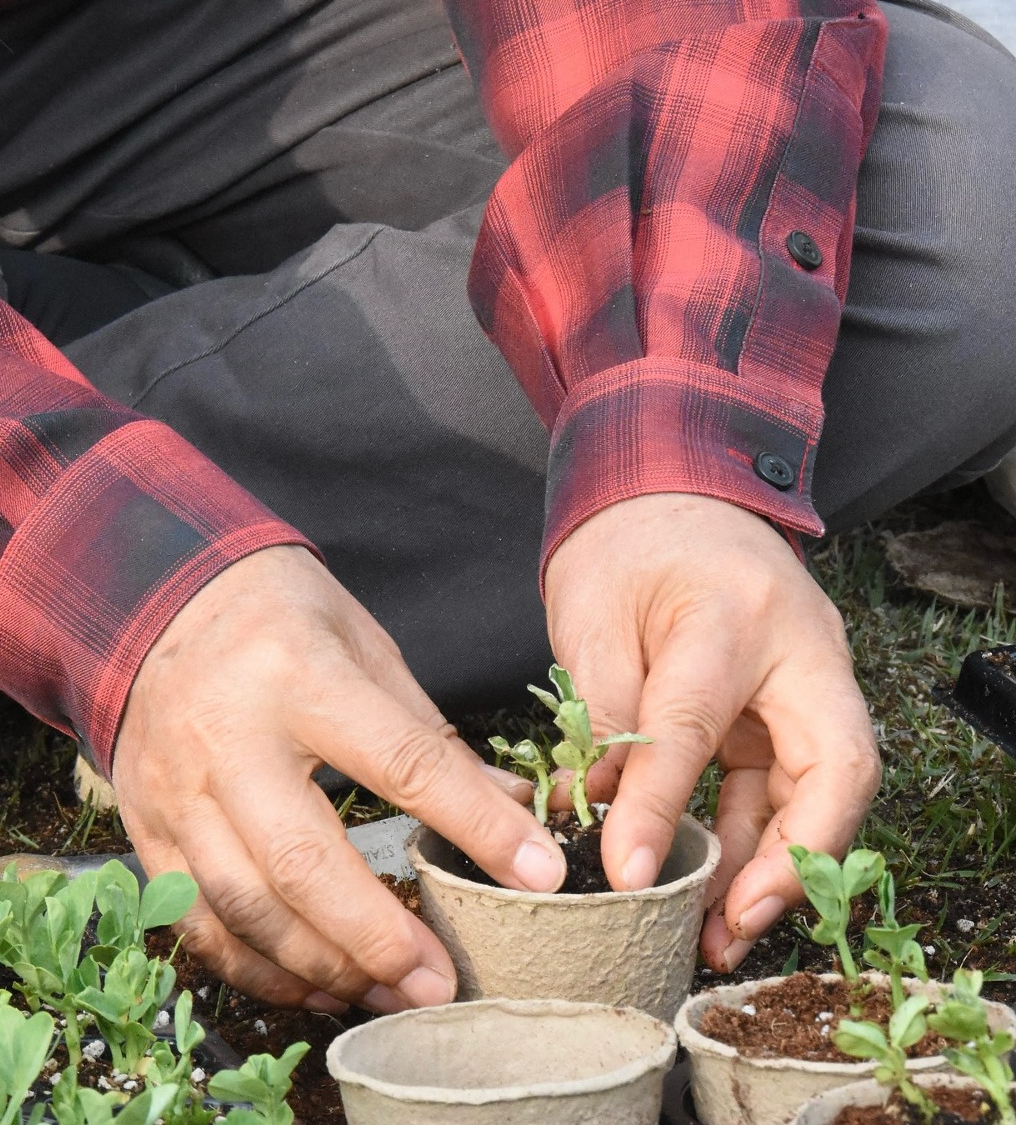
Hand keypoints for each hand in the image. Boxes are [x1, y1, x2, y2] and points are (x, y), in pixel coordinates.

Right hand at [111, 545, 562, 1011]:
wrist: (161, 597)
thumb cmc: (280, 615)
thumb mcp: (364, 644)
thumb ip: (429, 733)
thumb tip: (510, 807)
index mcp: (301, 675)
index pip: (403, 763)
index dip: (476, 824)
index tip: (539, 873)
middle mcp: (228, 736)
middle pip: (303, 861)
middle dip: (377, 936)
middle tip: (439, 983)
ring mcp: (176, 787)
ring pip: (245, 904)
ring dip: (321, 966)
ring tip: (387, 993)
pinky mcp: (144, 824)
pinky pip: (195, 917)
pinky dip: (255, 966)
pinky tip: (312, 984)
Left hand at [543, 493, 879, 971]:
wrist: (670, 492)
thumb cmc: (626, 544)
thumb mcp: (592, 615)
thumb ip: (600, 712)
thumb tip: (597, 812)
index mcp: (732, 613)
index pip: (696, 723)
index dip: (660, 805)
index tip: (624, 871)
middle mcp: (797, 648)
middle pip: (833, 769)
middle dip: (793, 861)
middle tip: (732, 926)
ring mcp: (806, 677)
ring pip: (820, 787)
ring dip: (775, 865)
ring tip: (719, 932)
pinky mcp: (791, 702)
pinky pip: (786, 779)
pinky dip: (756, 833)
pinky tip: (718, 882)